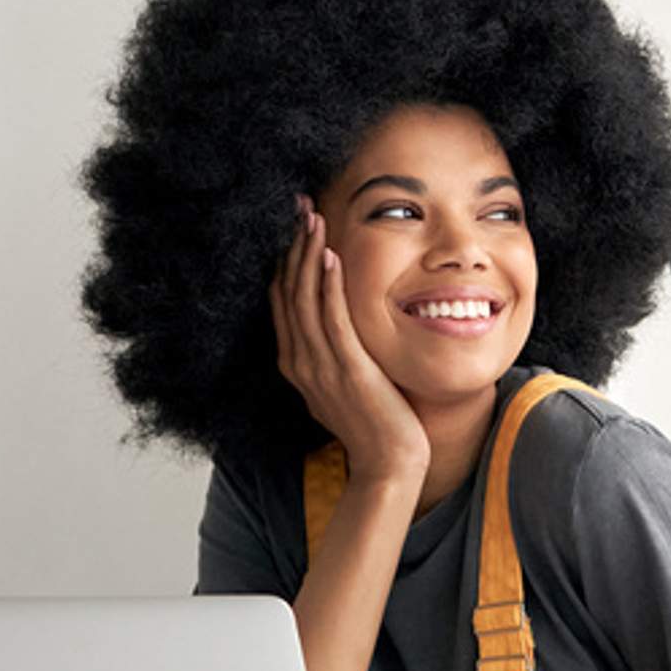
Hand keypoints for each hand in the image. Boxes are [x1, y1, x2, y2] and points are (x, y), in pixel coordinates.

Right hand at [270, 194, 430, 481]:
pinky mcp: (346, 369)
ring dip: (306, 254)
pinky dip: (327, 285)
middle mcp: (299, 361)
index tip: (291, 224)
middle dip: (290, 245)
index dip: (284, 259)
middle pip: (286, 291)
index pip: (281, 300)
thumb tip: (339, 329)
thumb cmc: (375, 424)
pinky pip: (331, 319)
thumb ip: (335, 355)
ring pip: (304, 298)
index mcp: (296, 363)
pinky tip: (328, 256)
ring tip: (311, 217)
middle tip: (297, 205)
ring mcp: (320, 366)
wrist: (388, 466)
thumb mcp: (344, 384)